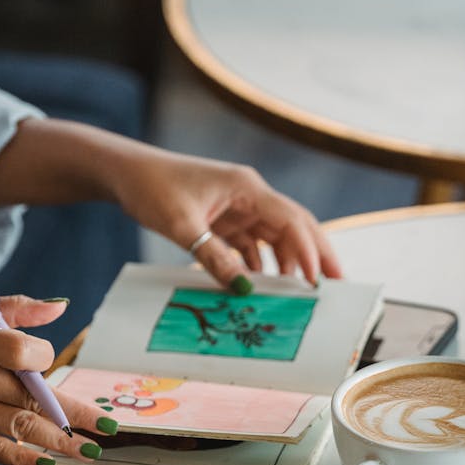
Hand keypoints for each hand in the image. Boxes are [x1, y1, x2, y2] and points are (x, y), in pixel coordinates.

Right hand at [0, 297, 116, 464]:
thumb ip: (15, 308)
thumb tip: (62, 309)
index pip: (16, 350)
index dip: (42, 357)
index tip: (50, 361)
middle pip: (27, 394)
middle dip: (73, 412)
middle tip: (109, 427)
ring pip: (18, 424)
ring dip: (61, 441)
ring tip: (93, 449)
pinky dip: (24, 458)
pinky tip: (52, 464)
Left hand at [115, 150, 342, 287]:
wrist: (126, 173)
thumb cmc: (152, 189)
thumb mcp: (182, 227)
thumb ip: (214, 258)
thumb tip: (245, 287)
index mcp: (247, 188)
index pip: (290, 219)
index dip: (308, 250)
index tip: (318, 279)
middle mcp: (250, 195)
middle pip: (294, 225)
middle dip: (316, 254)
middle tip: (337, 284)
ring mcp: (239, 206)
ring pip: (275, 236)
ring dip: (289, 261)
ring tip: (303, 291)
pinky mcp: (225, 218)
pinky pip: (252, 242)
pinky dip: (260, 262)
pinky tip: (262, 283)